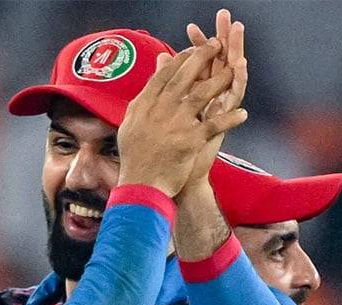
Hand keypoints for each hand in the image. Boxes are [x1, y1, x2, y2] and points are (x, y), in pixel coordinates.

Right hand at [117, 40, 245, 196]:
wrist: (142, 187)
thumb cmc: (136, 157)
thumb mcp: (132, 124)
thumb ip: (144, 97)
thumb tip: (153, 75)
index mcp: (143, 106)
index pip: (163, 75)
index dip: (180, 59)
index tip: (192, 49)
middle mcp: (158, 112)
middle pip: (183, 78)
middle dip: (202, 58)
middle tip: (217, 46)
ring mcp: (174, 125)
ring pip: (201, 95)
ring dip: (220, 81)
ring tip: (234, 71)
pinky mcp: (190, 141)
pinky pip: (215, 124)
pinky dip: (230, 119)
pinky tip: (242, 114)